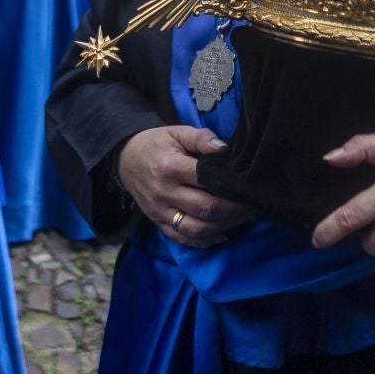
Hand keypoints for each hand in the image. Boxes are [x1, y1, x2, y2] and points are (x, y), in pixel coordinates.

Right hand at [116, 125, 251, 248]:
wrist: (124, 159)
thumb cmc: (155, 144)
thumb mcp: (177, 132)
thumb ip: (201, 138)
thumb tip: (224, 148)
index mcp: (170, 167)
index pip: (205, 182)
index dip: (229, 188)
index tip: (247, 189)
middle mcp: (164, 193)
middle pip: (204, 209)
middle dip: (232, 211)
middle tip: (250, 206)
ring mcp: (159, 212)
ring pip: (195, 229)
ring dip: (222, 227)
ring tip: (240, 219)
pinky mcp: (157, 223)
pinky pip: (182, 239)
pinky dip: (204, 241)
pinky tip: (221, 234)